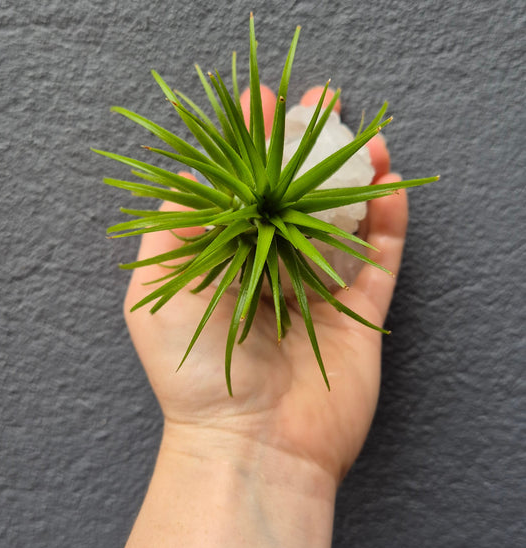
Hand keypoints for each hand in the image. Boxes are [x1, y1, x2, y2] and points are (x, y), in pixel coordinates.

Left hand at [124, 86, 407, 488]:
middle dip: (308, 146)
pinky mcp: (358, 315)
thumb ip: (173, 229)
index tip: (261, 101)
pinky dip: (387, 219)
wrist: (251, 448)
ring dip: (354, 171)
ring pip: (341, 219)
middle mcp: (272, 272)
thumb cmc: (193, 376)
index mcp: (226, 264)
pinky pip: (380, 259)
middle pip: (295, 196)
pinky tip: (388, 178)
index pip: (244, 190)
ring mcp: (319, 292)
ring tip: (361, 127)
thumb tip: (196, 175)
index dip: (252, 145)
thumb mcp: (158, 293)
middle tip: (321, 99)